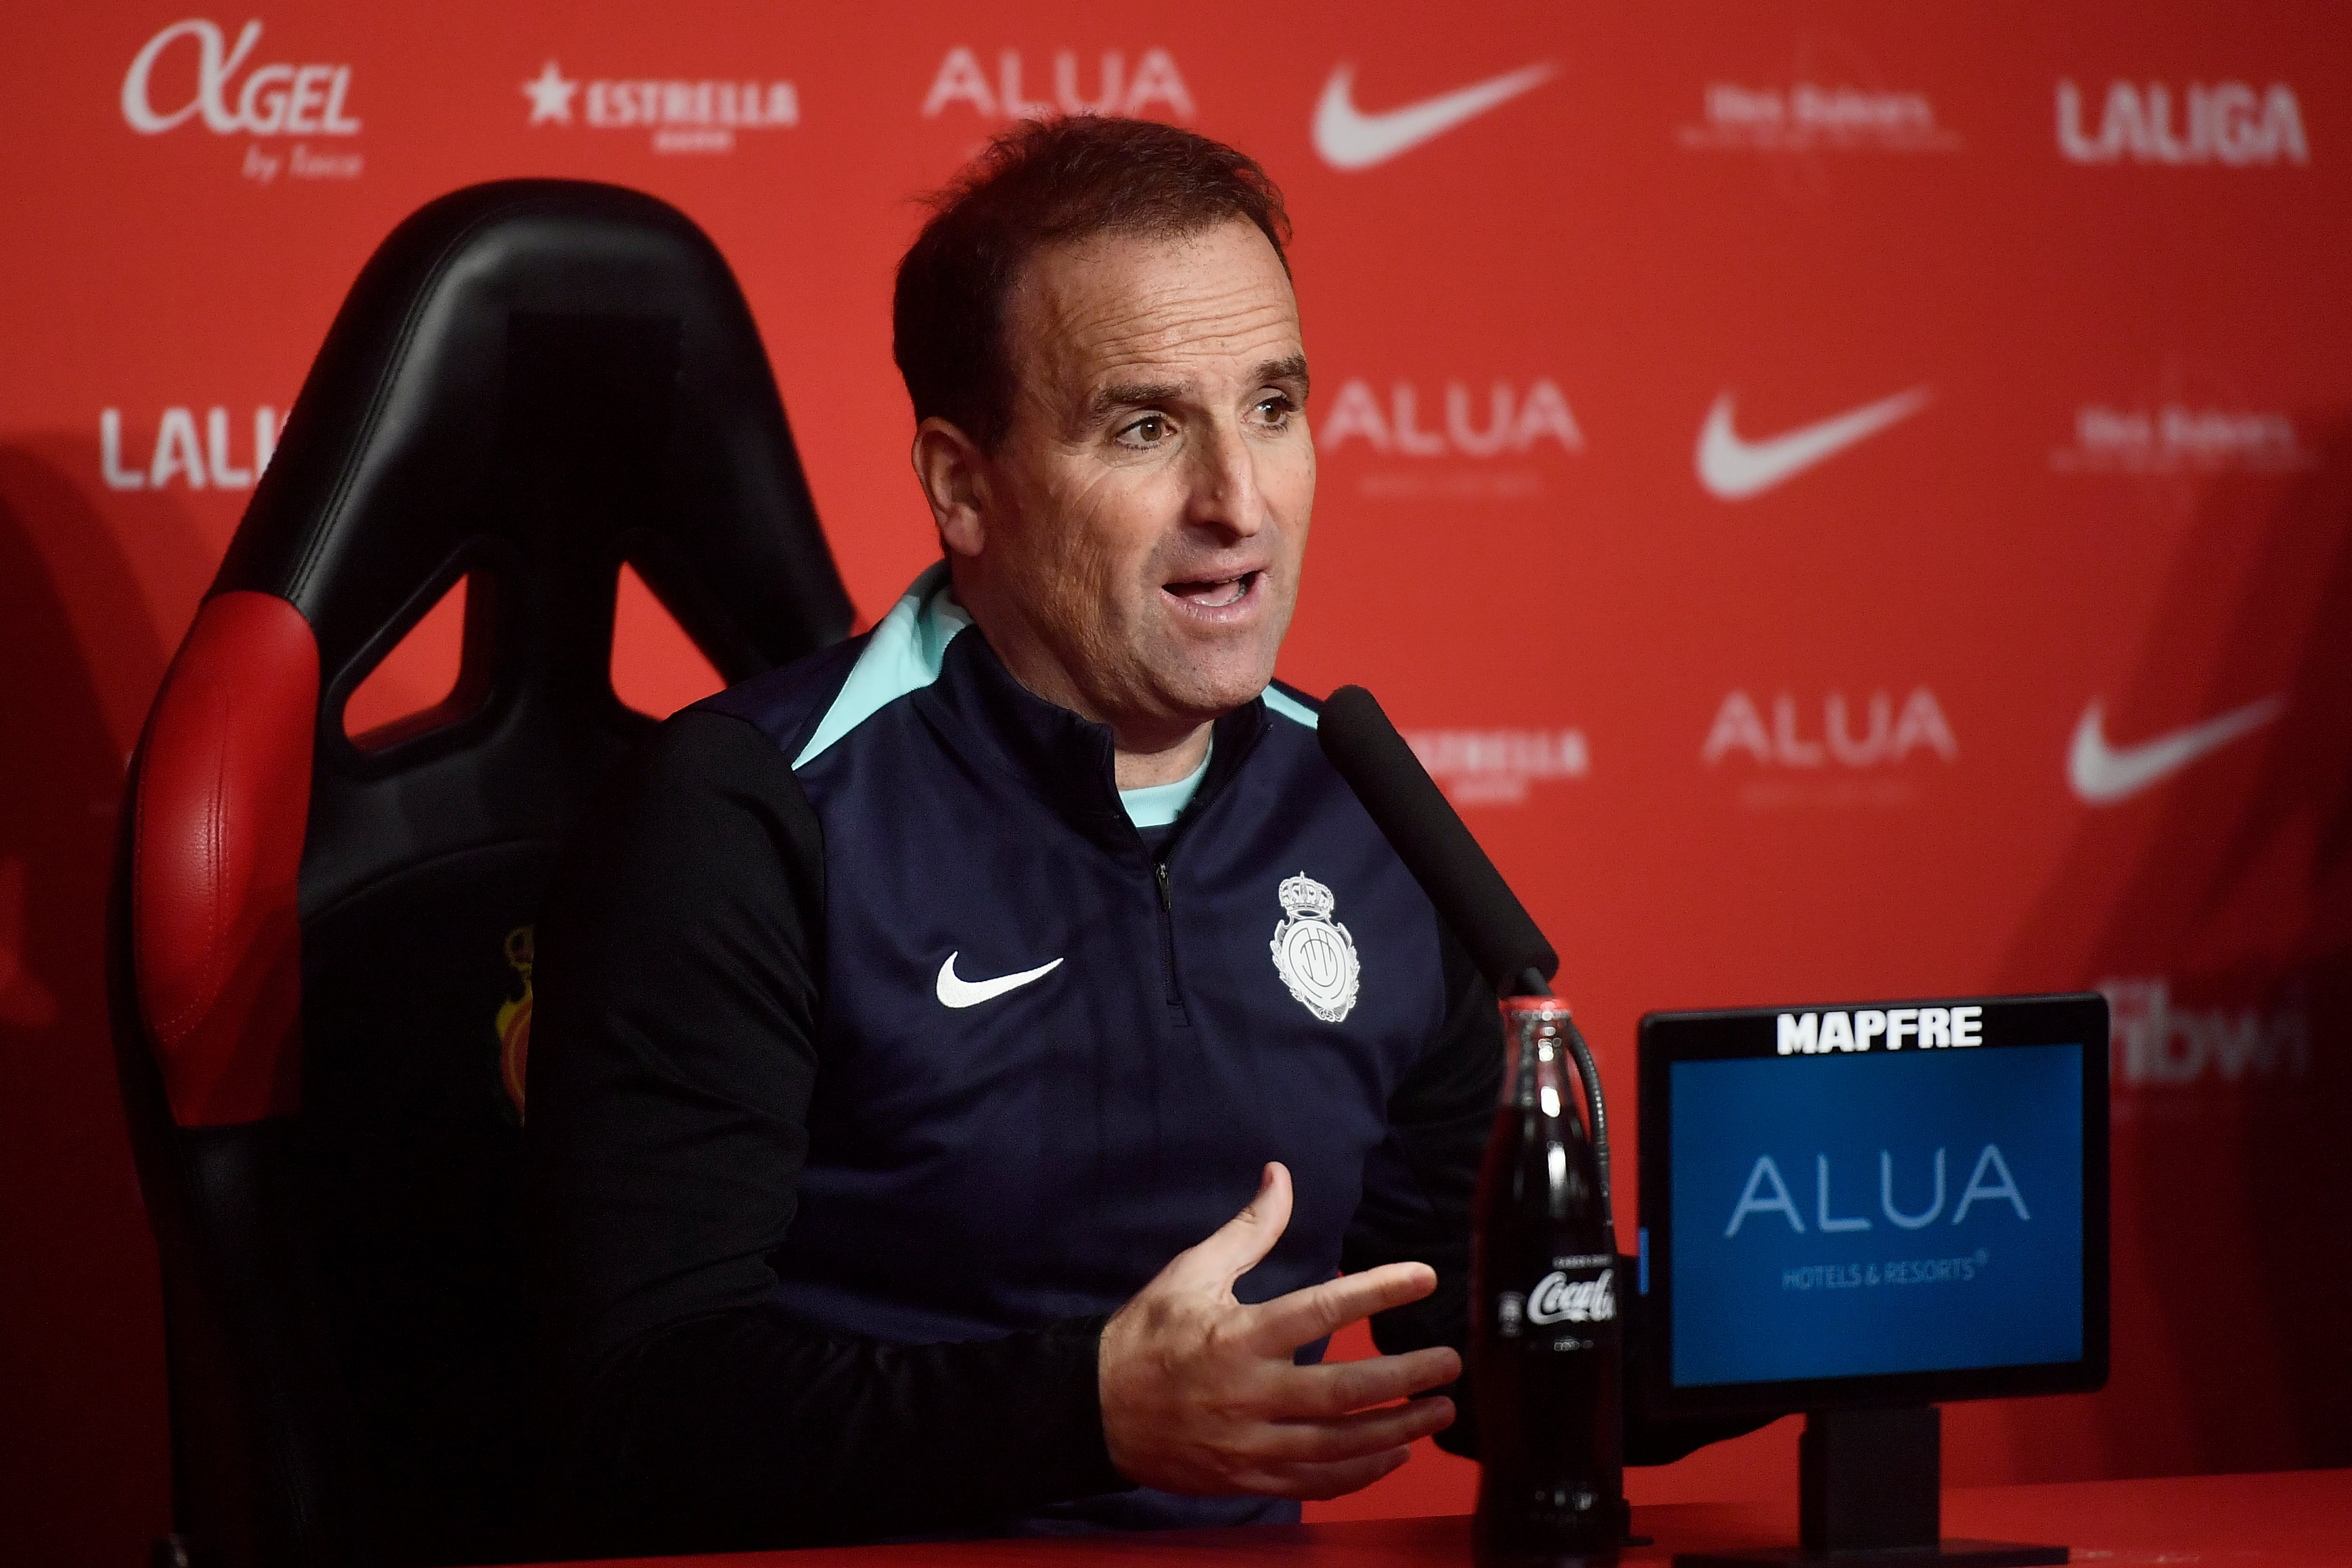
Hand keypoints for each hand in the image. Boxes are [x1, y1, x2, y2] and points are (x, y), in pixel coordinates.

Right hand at [1097, 1161, 1460, 1499]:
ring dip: (1398, 1429)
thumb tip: (1280, 1175)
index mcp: (1239, 1336)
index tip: (1424, 1276)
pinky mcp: (1245, 1478)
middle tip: (1450, 1363)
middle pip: (1345, 1390)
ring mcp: (1249, 1443)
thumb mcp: (1192, 1271)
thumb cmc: (1147, 1335)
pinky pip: (1315, 1483)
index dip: (1379, 1291)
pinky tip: (1393, 1455)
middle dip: (1407, 1377)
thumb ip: (1248, 1229)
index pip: (1323, 1309)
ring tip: (1440, 1411)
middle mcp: (1250, 1393)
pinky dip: (1360, 1472)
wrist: (1093, 1408)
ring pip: (1339, 1445)